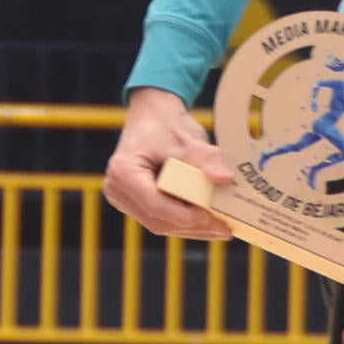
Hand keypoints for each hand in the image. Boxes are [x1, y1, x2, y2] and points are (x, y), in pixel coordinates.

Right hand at [102, 87, 237, 239]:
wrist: (152, 114)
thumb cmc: (166, 124)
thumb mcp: (187, 140)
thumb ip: (205, 160)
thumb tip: (226, 178)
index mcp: (124, 172)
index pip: (156, 205)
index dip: (185, 216)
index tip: (210, 217)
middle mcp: (118, 190)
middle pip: (158, 220)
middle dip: (193, 226)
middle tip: (224, 229)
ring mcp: (124, 199)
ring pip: (161, 224)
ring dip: (191, 228)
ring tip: (222, 229)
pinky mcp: (136, 203)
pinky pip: (161, 218)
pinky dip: (185, 221)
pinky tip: (209, 223)